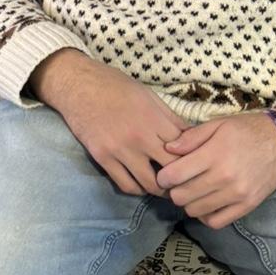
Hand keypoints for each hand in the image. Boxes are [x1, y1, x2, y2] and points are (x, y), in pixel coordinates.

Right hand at [29, 50, 185, 196]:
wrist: (78, 85)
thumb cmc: (115, 85)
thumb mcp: (148, 95)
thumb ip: (170, 118)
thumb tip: (192, 137)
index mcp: (153, 118)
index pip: (184, 149)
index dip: (194, 160)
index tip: (196, 165)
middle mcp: (139, 137)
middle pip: (171, 170)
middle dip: (181, 178)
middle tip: (185, 182)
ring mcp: (119, 150)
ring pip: (150, 184)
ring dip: (160, 189)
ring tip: (166, 188)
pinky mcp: (102, 158)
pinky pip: (126, 185)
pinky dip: (137, 189)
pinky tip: (141, 184)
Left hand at [156, 103, 275, 229]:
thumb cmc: (247, 130)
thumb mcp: (218, 124)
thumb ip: (191, 137)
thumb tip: (167, 149)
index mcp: (214, 155)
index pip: (175, 176)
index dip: (164, 177)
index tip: (165, 173)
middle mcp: (224, 178)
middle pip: (182, 197)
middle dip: (174, 190)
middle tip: (178, 183)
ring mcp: (237, 195)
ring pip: (196, 211)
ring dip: (189, 203)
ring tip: (193, 191)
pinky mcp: (247, 206)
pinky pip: (216, 222)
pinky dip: (206, 216)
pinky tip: (207, 203)